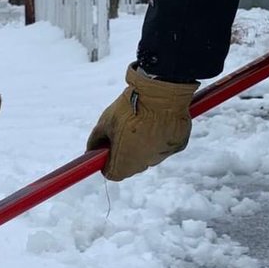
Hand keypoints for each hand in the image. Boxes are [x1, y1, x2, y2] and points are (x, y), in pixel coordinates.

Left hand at [86, 64, 198, 181]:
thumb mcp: (105, 123)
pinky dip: (161, 136)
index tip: (106, 150)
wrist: (160, 94)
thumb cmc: (129, 109)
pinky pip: (165, 144)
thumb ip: (95, 141)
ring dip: (144, 145)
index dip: (107, 162)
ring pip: (149, 155)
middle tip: (124, 132)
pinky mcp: (177, 146)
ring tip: (143, 122)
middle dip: (125, 153)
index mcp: (124, 163)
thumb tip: (90, 150)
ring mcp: (162, 155)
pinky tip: (159, 121)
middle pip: (131, 166)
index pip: (112, 173)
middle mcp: (144, 165)